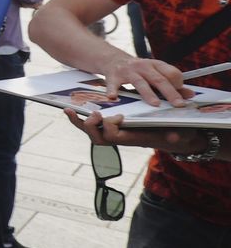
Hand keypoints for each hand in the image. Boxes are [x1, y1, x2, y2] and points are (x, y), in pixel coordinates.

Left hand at [64, 110, 206, 153]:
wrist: (174, 136)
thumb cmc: (176, 133)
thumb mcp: (179, 133)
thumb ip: (175, 135)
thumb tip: (173, 137)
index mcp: (133, 139)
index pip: (114, 137)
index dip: (111, 127)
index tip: (119, 116)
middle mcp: (121, 137)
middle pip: (97, 137)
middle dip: (90, 126)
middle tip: (94, 113)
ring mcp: (114, 132)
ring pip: (90, 132)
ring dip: (79, 122)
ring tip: (69, 110)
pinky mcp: (111, 126)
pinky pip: (91, 124)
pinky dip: (78, 118)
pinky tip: (69, 108)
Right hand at [97, 55, 193, 106]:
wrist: (113, 59)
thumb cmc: (138, 70)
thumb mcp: (155, 73)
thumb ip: (172, 84)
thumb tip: (190, 95)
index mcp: (156, 65)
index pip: (171, 72)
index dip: (178, 83)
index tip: (182, 94)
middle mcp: (143, 66)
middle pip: (159, 79)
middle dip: (170, 92)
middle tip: (178, 104)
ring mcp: (128, 71)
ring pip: (140, 82)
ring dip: (148, 93)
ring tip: (155, 104)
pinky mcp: (113, 76)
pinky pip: (113, 84)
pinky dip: (112, 90)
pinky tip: (113, 97)